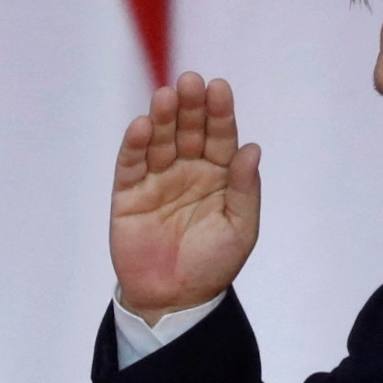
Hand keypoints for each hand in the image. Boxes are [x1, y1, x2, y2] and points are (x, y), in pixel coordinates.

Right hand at [109, 73, 261, 320]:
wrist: (175, 300)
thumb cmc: (213, 264)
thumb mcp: (240, 228)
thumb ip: (245, 189)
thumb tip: (253, 148)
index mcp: (219, 175)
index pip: (220, 136)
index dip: (219, 112)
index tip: (219, 88)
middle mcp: (188, 169)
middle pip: (188, 129)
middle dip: (190, 106)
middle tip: (190, 81)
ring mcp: (157, 179)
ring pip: (159, 140)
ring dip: (161, 117)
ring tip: (165, 96)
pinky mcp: (129, 193)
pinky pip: (131, 164)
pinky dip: (135, 144)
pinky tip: (142, 125)